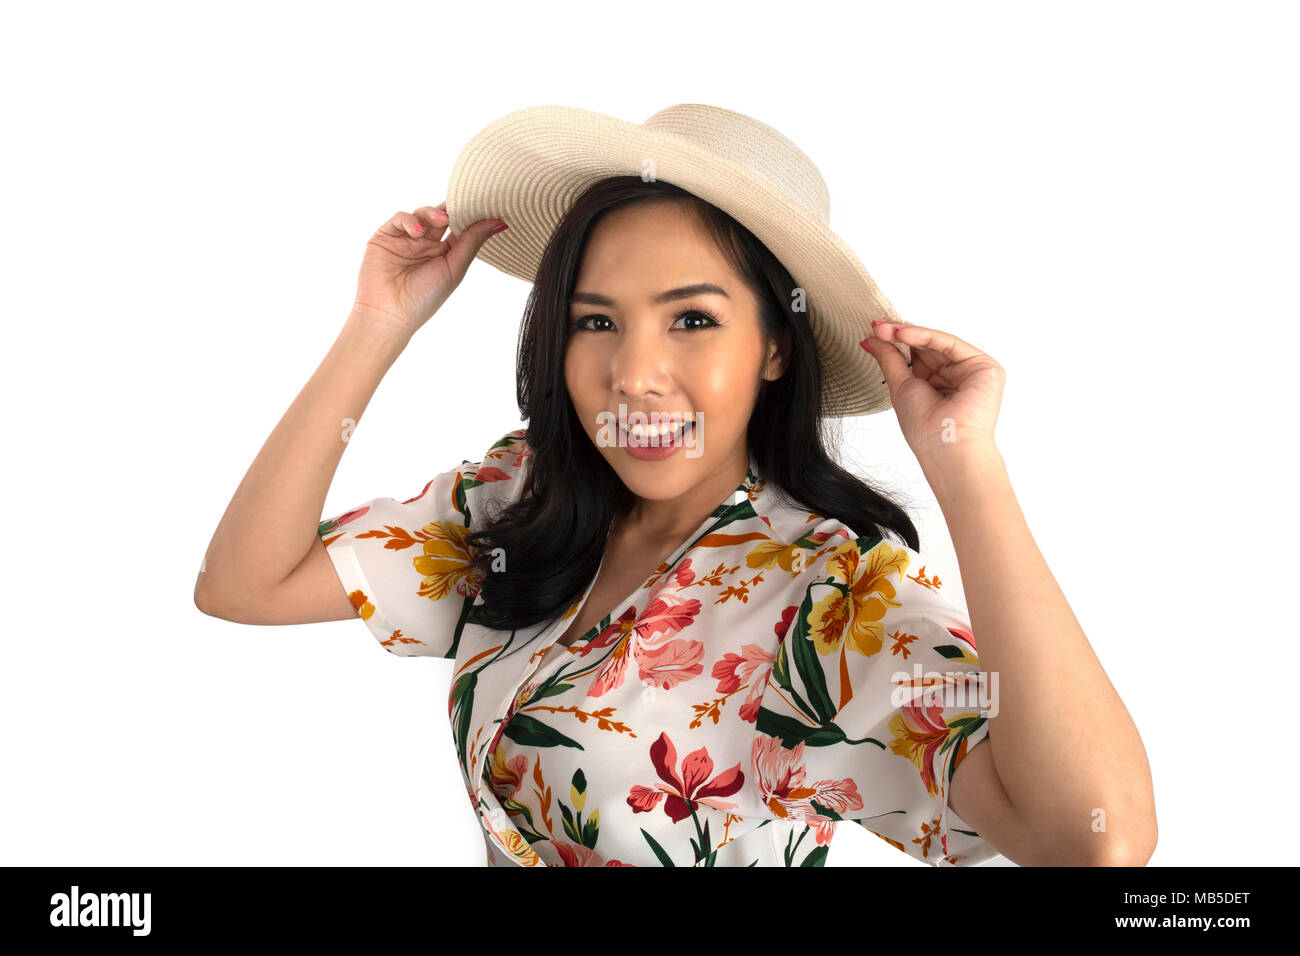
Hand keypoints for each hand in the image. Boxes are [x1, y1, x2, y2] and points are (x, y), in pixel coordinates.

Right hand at [351, 202, 505, 336]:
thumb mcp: (454, 268)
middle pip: (441, 216)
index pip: (459, 227)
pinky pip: (399, 219)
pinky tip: (417, 232)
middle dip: (451, 208)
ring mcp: (406, 239)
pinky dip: (409, 220)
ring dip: (432, 213)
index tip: (484, 204)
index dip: (470, 215)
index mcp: (445, 253)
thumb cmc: (425, 298)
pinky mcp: (385, 237)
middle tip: (461, 203)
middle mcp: (426, 244)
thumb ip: (472, 242)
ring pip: (421, 214)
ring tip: (441, 220)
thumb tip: (499, 222)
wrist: (390, 313)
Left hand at [861, 321, 1005, 464]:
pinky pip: (951, 344)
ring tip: (886, 330)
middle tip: (877, 326)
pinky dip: (926, 336)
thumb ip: (889, 359)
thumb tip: (872, 339)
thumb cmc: (925, 428)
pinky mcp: (985, 367)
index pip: (918, 356)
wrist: (946, 445)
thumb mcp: (900, 386)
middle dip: (900, 334)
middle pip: (927, 346)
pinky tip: (903, 334)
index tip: (874, 333)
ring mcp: (971, 371)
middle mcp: (956, 377)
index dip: (896, 342)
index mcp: (938, 385)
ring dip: (909, 333)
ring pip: (938, 343)